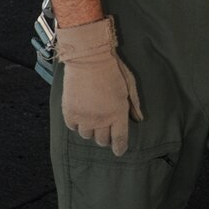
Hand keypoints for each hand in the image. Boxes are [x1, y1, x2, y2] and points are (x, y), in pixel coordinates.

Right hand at [56, 16, 143, 155]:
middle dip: (105, 137)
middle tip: (106, 127)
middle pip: (102, 141)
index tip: (119, 150)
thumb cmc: (113, 70)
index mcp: (118, 114)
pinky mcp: (70, 112)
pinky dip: (77, 124)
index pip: (119, 140)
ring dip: (91, 130)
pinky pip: (73, 127)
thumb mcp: (129, 86)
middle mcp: (101, 120)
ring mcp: (84, 117)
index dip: (119, 148)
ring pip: (87, 136)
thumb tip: (138, 119)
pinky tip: (81, 115)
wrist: (88, 58)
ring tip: (92, 119)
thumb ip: (134, 105)